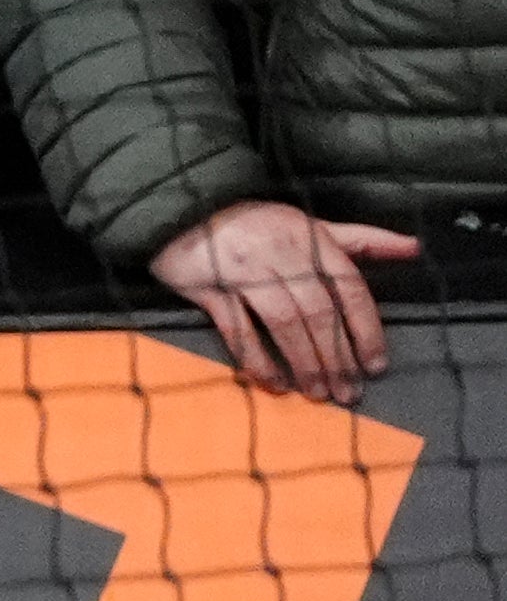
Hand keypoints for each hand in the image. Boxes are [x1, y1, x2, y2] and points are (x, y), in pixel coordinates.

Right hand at [152, 197, 419, 402]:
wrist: (184, 207)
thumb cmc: (256, 221)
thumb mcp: (312, 223)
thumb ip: (362, 240)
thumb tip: (415, 247)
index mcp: (311, 240)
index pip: (349, 289)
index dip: (366, 329)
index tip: (376, 365)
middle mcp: (282, 256)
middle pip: (319, 313)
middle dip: (337, 357)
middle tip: (348, 393)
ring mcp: (245, 273)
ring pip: (283, 323)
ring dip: (304, 362)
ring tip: (318, 393)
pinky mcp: (209, 290)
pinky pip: (238, 331)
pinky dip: (258, 360)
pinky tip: (275, 383)